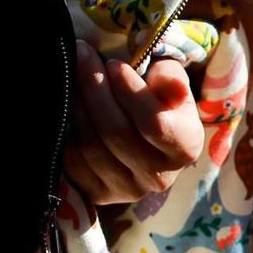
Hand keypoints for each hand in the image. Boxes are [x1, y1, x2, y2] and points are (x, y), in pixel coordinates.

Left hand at [63, 43, 204, 204]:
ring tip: (72, 78)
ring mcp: (127, 190)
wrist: (146, 143)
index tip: (114, 64)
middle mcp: (159, 176)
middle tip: (83, 58)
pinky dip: (67, 130)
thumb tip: (160, 75)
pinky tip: (68, 107)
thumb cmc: (161, 106)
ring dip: (77, 106)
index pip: (154, 123)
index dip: (129, 92)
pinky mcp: (99, 195)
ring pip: (91, 145)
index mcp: (185, 147)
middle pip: (116, 132)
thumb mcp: (173, 87)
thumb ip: (170, 77)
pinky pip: (74, 161)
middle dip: (95, 89)